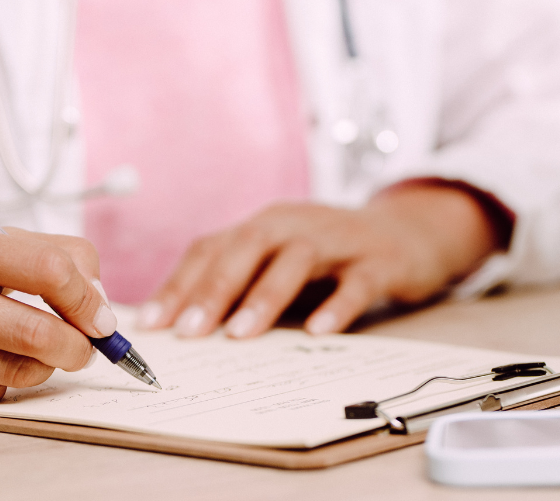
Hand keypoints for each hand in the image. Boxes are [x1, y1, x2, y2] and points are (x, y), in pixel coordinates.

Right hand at [0, 225, 114, 407]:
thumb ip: (47, 257)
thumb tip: (99, 303)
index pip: (48, 269)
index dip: (87, 299)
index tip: (101, 318)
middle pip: (37, 332)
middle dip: (77, 347)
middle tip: (84, 348)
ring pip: (16, 371)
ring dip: (41, 366)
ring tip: (34, 349)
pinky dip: (1, 382)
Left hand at [138, 183, 502, 337]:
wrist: (408, 233)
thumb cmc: (331, 255)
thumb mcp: (281, 259)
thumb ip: (241, 282)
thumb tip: (181, 324)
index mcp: (265, 224)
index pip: (213, 247)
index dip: (180, 284)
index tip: (152, 325)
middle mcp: (296, 223)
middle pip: (248, 246)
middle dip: (214, 289)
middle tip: (190, 331)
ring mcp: (339, 239)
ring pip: (297, 260)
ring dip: (265, 297)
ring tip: (240, 335)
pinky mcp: (379, 261)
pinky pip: (356, 282)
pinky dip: (336, 306)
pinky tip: (318, 332)